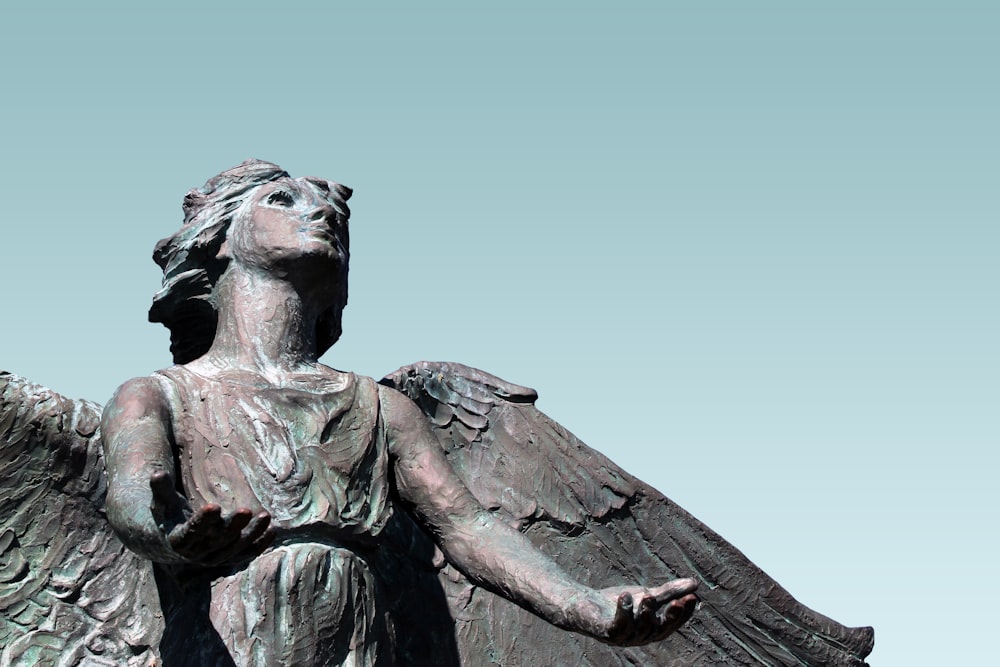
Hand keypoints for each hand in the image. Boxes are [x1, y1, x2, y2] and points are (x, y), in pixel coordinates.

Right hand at [149, 471, 273, 566]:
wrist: (170, 542)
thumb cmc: (168, 515)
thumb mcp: (162, 502)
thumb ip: (161, 490)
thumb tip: (155, 474)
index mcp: (178, 540)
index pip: (191, 531)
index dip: (202, 520)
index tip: (213, 506)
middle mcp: (197, 553)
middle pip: (218, 540)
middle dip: (233, 525)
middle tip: (246, 510)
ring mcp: (214, 557)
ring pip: (235, 547)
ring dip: (252, 533)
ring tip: (266, 516)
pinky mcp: (227, 557)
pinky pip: (245, 553)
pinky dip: (259, 544)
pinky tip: (272, 530)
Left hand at [573, 577, 698, 645]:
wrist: (583, 604)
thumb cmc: (617, 602)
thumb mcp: (646, 594)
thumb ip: (668, 592)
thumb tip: (695, 584)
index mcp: (651, 629)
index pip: (672, 624)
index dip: (684, 613)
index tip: (694, 597)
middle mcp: (639, 637)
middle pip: (659, 629)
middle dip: (670, 616)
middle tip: (679, 601)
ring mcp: (623, 637)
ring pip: (640, 628)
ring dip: (645, 612)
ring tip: (648, 595)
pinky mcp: (606, 632)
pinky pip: (617, 625)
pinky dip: (622, 611)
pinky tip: (625, 596)